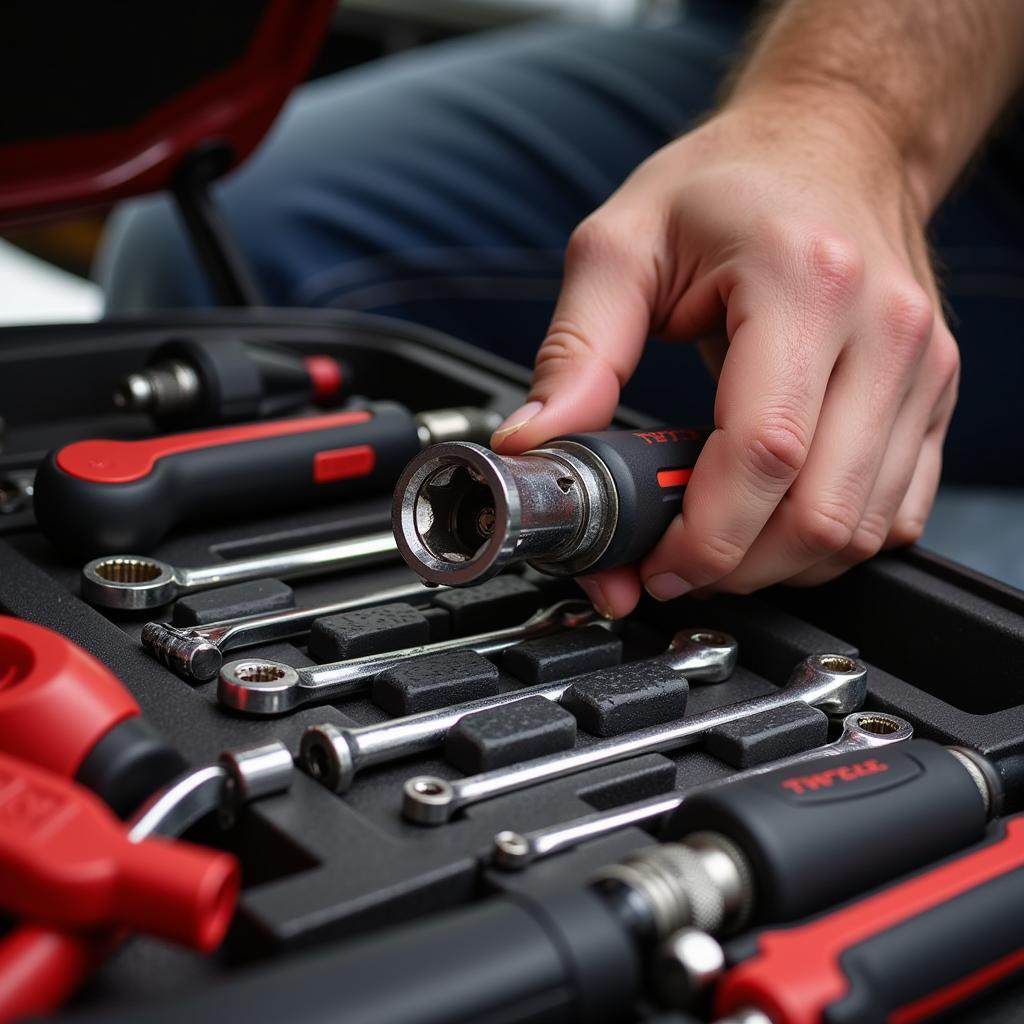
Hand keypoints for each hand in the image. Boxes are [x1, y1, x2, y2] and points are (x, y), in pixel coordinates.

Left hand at [490, 97, 958, 617]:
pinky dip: (828, 543)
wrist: (833, 142)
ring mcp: (922, 367)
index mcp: (803, 283)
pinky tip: (774, 522)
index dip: (706, 534)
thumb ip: (576, 352)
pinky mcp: (932, 396)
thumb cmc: (731, 184)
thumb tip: (534, 444)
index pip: (765, 452)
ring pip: (862, 529)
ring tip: (715, 543)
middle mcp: (883, 330)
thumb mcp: (623, 245)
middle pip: (820, 511)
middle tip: (674, 565)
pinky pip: (896, 513)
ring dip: (779, 565)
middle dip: (735, 567)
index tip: (654, 562)